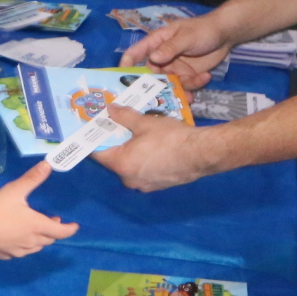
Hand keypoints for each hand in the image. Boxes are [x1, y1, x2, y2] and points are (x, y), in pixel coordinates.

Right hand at [0, 162, 77, 257]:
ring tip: (37, 228)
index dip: (70, 229)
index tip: (75, 226)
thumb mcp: (14, 191)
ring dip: (42, 238)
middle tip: (53, 220)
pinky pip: (22, 251)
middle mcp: (31, 241)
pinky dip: (26, 244)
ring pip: (36, 247)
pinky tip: (17, 238)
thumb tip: (49, 165)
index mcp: (36, 226)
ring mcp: (18, 250)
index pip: (61, 232)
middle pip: (49, 239)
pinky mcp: (6, 255)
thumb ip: (32, 179)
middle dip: (54, 231)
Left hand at [91, 107, 210, 190]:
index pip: (97, 153)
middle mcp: (129, 179)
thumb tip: (110, 110)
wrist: (202, 154)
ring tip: (137, 134)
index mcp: (121, 165)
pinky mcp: (158, 185)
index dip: (95, 138)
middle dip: (115, 143)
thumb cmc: (171, 138)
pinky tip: (153, 146)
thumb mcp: (145, 122)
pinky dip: (144, 159)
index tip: (94, 127)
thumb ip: (124, 116)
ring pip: (130, 165)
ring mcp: (144, 185)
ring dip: (131, 151)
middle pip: (114, 159)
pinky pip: (144, 170)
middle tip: (117, 126)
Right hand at [119, 13, 231, 89]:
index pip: (136, 53)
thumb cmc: (202, 29)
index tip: (122, 79)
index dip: (126, 65)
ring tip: (190, 94)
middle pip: (151, 76)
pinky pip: (185, 86)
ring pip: (169, 84)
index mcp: (156, 43)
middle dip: (156, 87)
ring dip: (178, 90)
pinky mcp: (187, 76)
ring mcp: (174, 68)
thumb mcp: (186, 37)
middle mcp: (162, 58)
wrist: (226, 34)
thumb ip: (170, 48)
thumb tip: (152, 58)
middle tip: (161, 98)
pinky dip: (193, 85)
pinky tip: (205, 78)